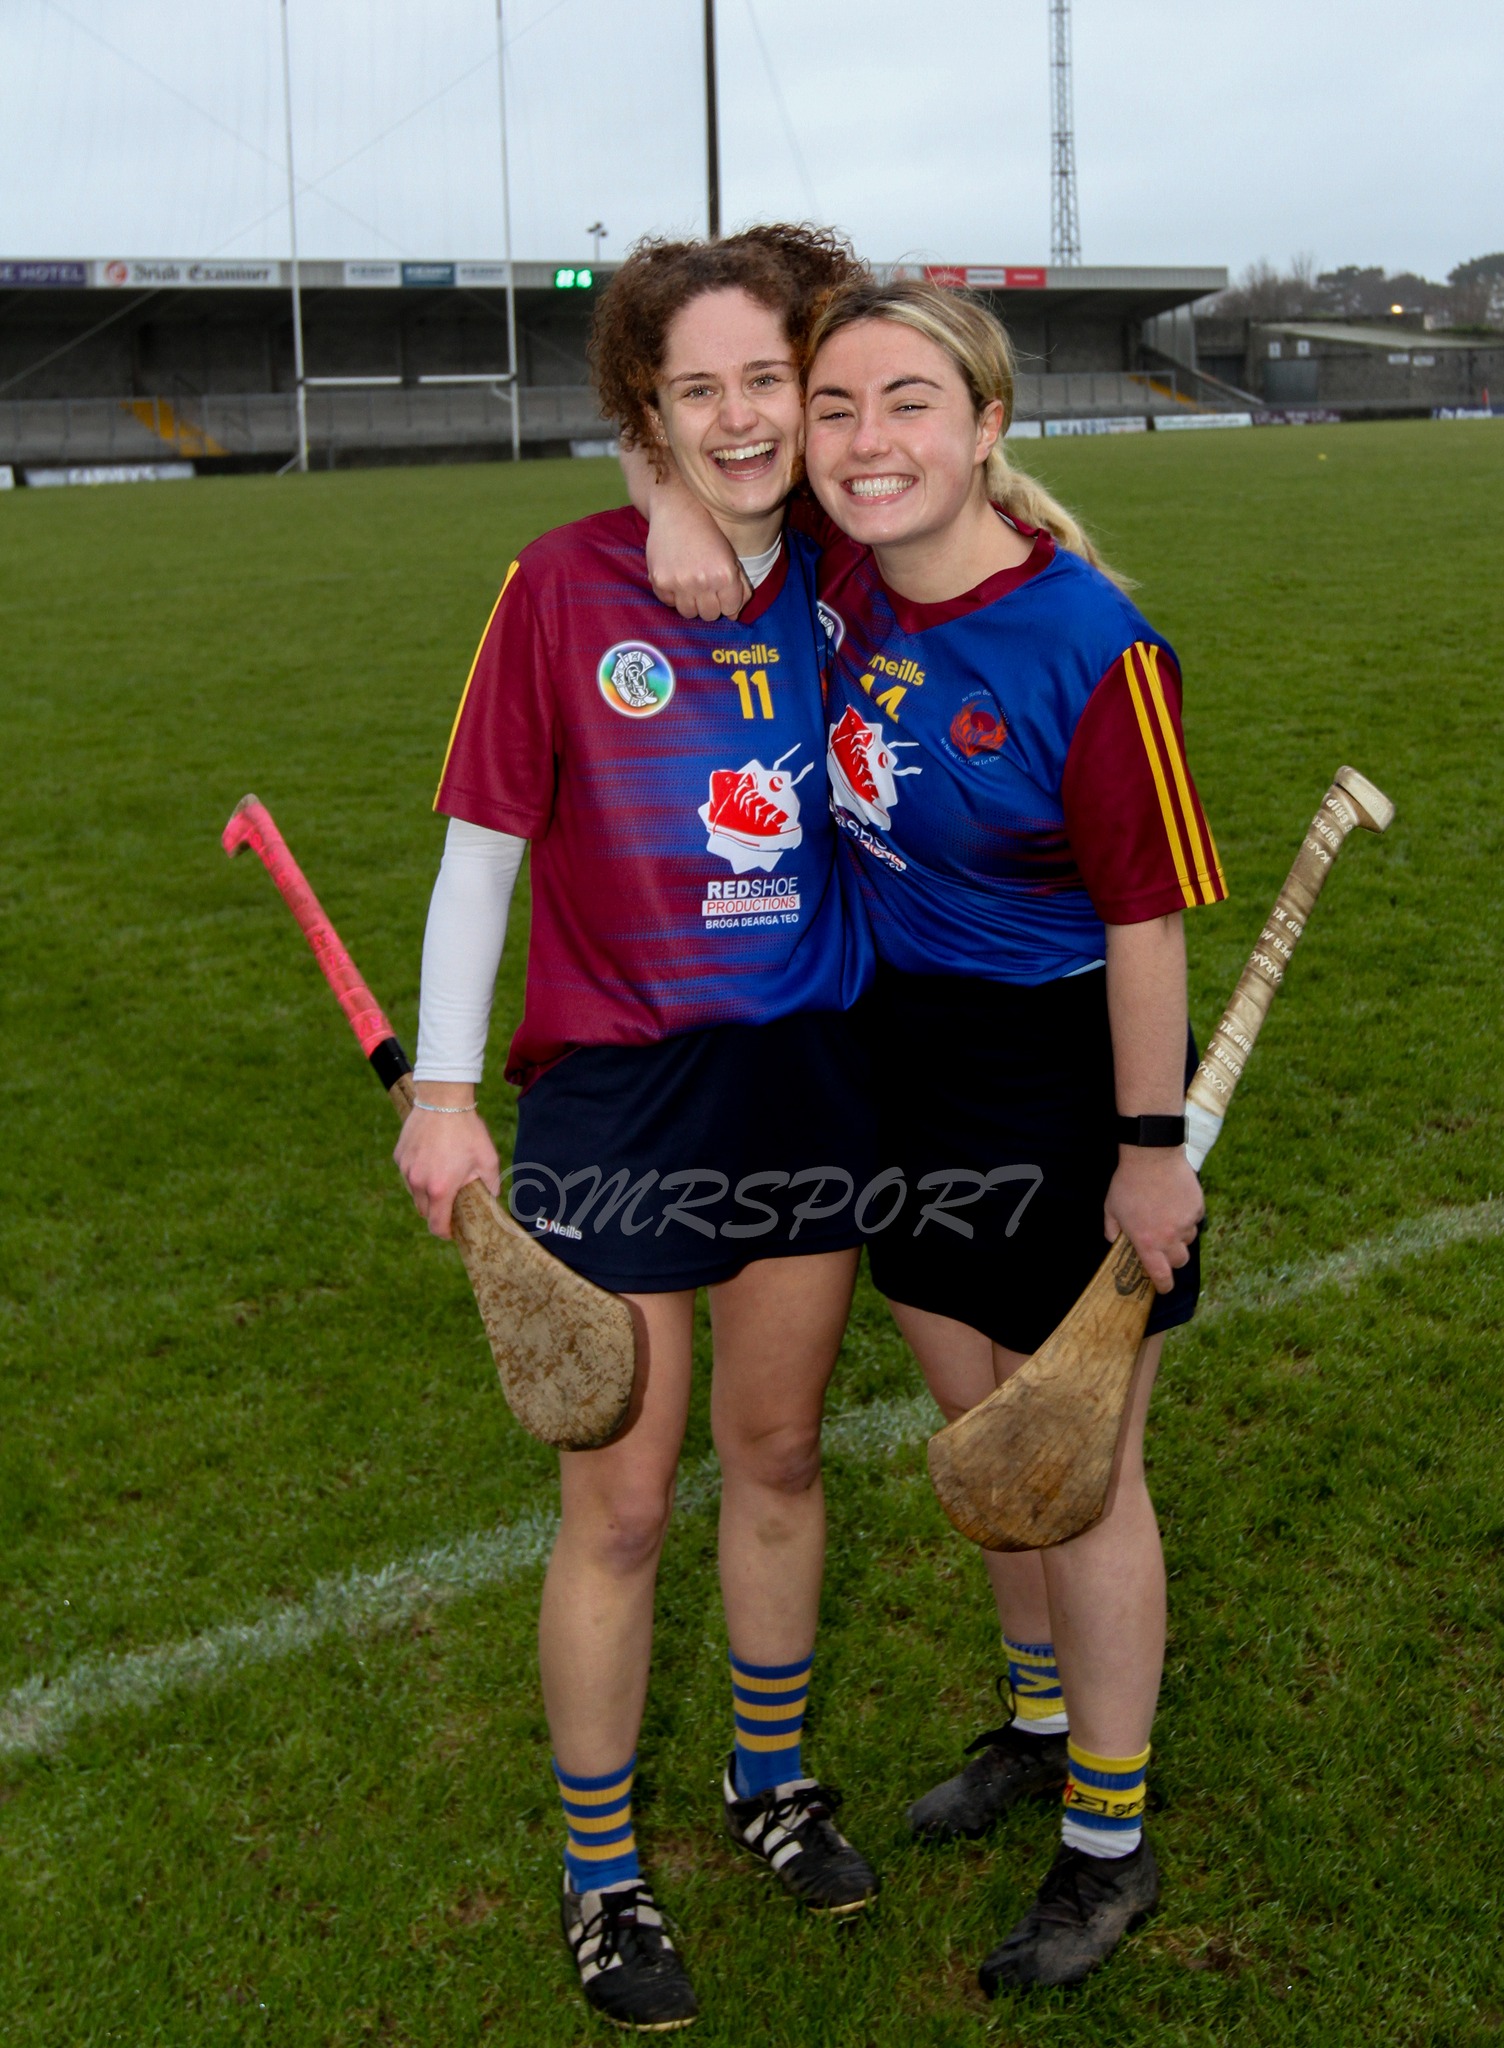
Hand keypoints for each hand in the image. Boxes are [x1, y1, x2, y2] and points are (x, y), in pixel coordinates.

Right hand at [394, 1099, 501, 1239]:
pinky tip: (431, 1158)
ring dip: (426, 1191)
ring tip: (442, 1175)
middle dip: (437, 1211)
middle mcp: (418, 1182)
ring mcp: (406, 1169)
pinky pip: (407, 1173)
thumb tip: (492, 1199)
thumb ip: (491, 1185)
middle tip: (451, 1200)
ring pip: (414, 1192)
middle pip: (424, 1211)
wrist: (443, 1099)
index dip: (445, 1233)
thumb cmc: (468, 1131)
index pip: (436, 1225)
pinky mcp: (399, 1155)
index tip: (452, 1231)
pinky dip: (417, 1173)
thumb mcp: (488, 1160)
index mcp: (440, 1189)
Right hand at [644, 496, 748, 619]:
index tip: (721, 591)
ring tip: (691, 584)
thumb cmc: (708, 533)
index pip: (731, 609)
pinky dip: (673, 595)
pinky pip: (669, 603)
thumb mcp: (730, 556)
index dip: (727, 602)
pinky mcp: (660, 581)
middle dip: (710, 604)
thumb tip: (734, 616)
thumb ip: (739, 587)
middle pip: (710, 615)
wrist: (676, 509)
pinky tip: (676, 577)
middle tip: (705, 587)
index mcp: (724, 574)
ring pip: (689, 613)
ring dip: (691, 603)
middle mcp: (702, 581)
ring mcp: (679, 583)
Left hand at [1103, 1148, 1204, 1294]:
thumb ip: (1112, 1230)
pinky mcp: (1197, 1208)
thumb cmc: (1127, 1183)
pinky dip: (1187, 1217)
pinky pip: (1195, 1220)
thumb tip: (1114, 1242)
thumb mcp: (1111, 1209)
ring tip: (1166, 1217)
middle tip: (1163, 1246)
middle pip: (1179, 1262)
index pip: (1161, 1276)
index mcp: (1148, 1243)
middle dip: (1172, 1259)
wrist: (1151, 1157)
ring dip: (1179, 1235)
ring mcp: (1186, 1223)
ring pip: (1188, 1240)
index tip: (1163, 1287)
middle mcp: (1170, 1238)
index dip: (1163, 1286)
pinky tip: (1175, 1202)